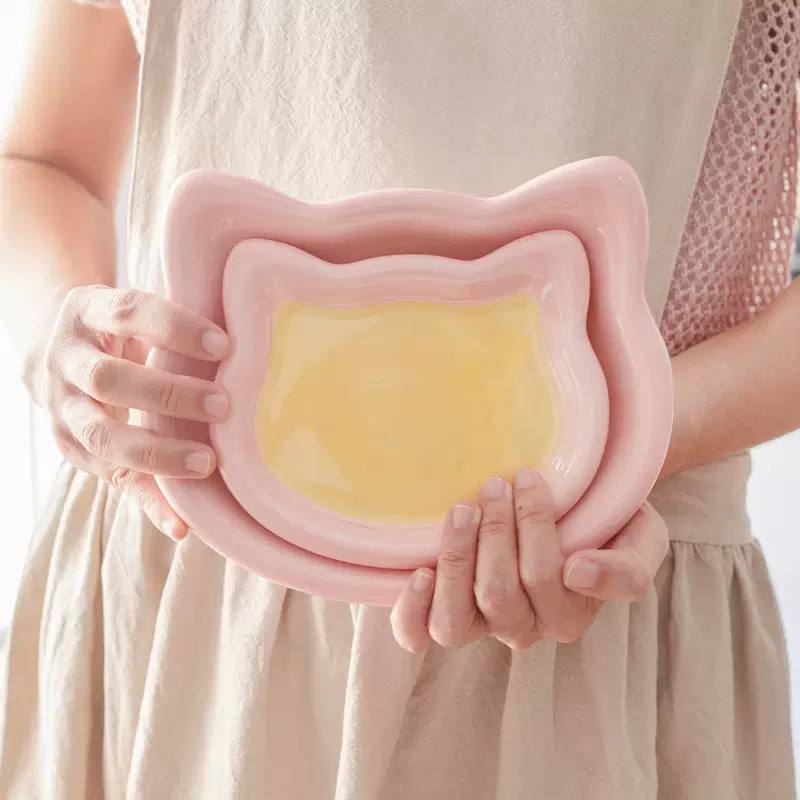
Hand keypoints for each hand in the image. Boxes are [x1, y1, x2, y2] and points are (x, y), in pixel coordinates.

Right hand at [37, 284, 229, 540]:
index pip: (127, 313)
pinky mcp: (69, 447)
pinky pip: (109, 480)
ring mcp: (60, 407)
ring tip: (207, 462)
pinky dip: (149, 503)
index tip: (224, 345)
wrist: (47, 345)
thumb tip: (238, 342)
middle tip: (223, 406)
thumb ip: (169, 329)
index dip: (174, 328)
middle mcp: (66, 360)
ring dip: (158, 452)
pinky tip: (181, 524)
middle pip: (108, 379)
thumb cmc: (117, 331)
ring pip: (100, 434)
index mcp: (87, 313)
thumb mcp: (130, 314)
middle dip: (168, 395)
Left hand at [390, 470, 668, 651]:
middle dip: (495, 531)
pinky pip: (418, 633)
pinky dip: (412, 610)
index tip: (530, 478)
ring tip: (463, 510)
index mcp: (571, 613)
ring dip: (455, 559)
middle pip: (499, 594)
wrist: (574, 508)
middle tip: (496, 483)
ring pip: (455, 621)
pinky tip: (419, 572)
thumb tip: (578, 573)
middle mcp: (525, 627)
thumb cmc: (608, 522)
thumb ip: (627, 569)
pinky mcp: (444, 612)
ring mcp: (481, 624)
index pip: (549, 580)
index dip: (534, 527)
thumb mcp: (642, 540)